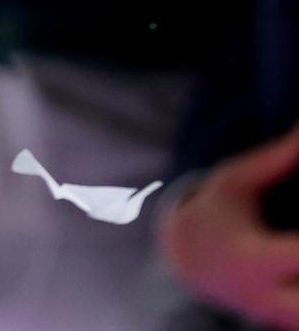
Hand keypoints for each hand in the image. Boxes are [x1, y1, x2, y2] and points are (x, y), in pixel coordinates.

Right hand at [158, 123, 298, 327]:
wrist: (187, 255)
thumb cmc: (214, 210)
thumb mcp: (236, 179)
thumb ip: (276, 159)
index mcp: (253, 259)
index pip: (298, 256)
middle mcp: (266, 297)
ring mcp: (274, 317)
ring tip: (295, 243)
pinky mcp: (281, 323)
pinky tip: (297, 262)